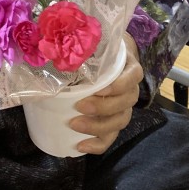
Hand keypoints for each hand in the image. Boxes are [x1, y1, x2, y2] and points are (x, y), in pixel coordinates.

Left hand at [70, 33, 142, 154]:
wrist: (110, 56)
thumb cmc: (101, 50)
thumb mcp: (97, 44)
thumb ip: (86, 45)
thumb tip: (56, 48)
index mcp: (130, 69)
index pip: (131, 78)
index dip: (117, 86)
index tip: (98, 88)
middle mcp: (131, 90)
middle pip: (124, 104)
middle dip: (102, 108)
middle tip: (79, 106)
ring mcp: (125, 107)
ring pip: (119, 122)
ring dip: (97, 127)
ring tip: (74, 125)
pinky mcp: (115, 121)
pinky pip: (111, 137)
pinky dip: (97, 144)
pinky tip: (81, 145)